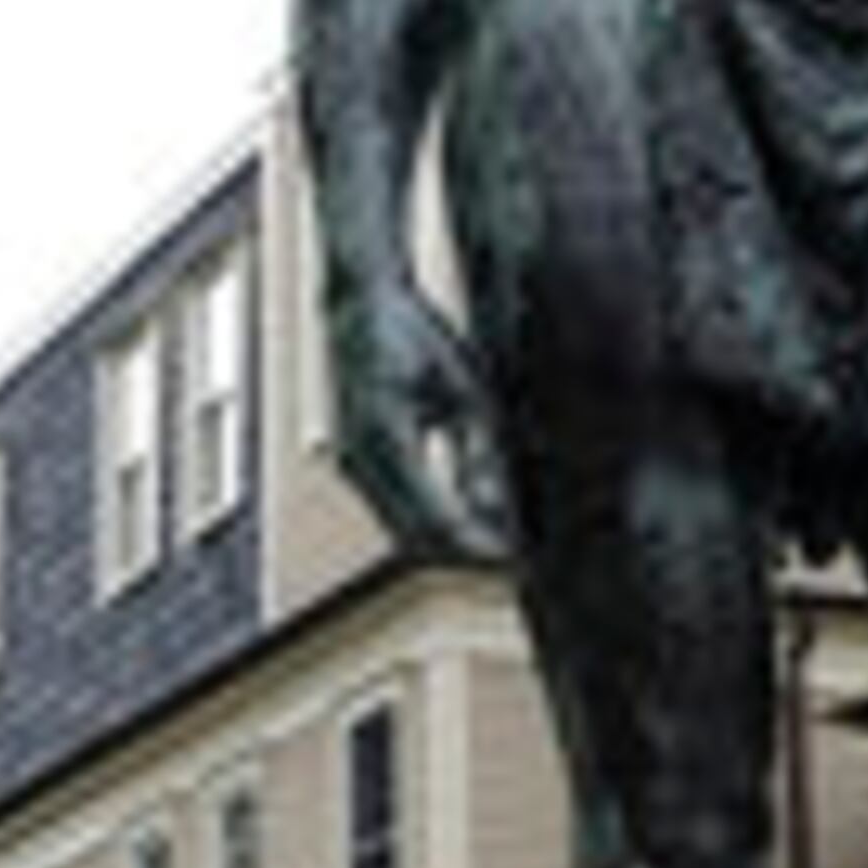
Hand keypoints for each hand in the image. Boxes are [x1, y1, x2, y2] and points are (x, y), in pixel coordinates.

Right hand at [328, 270, 510, 567]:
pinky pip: (394, 510)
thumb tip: (498, 506)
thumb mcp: (463, 387)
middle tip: (515, 561)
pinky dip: (432, 523)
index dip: (478, 548)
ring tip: (500, 544)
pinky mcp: (355, 464)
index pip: (435, 519)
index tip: (515, 559)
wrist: (359, 307)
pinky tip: (470, 519)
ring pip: (402, 531)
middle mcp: (360, 457)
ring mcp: (352, 463)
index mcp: (386, 435)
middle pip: (416, 537)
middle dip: (466, 557)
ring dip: (449, 544)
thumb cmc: (411, 334)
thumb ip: (479, 448)